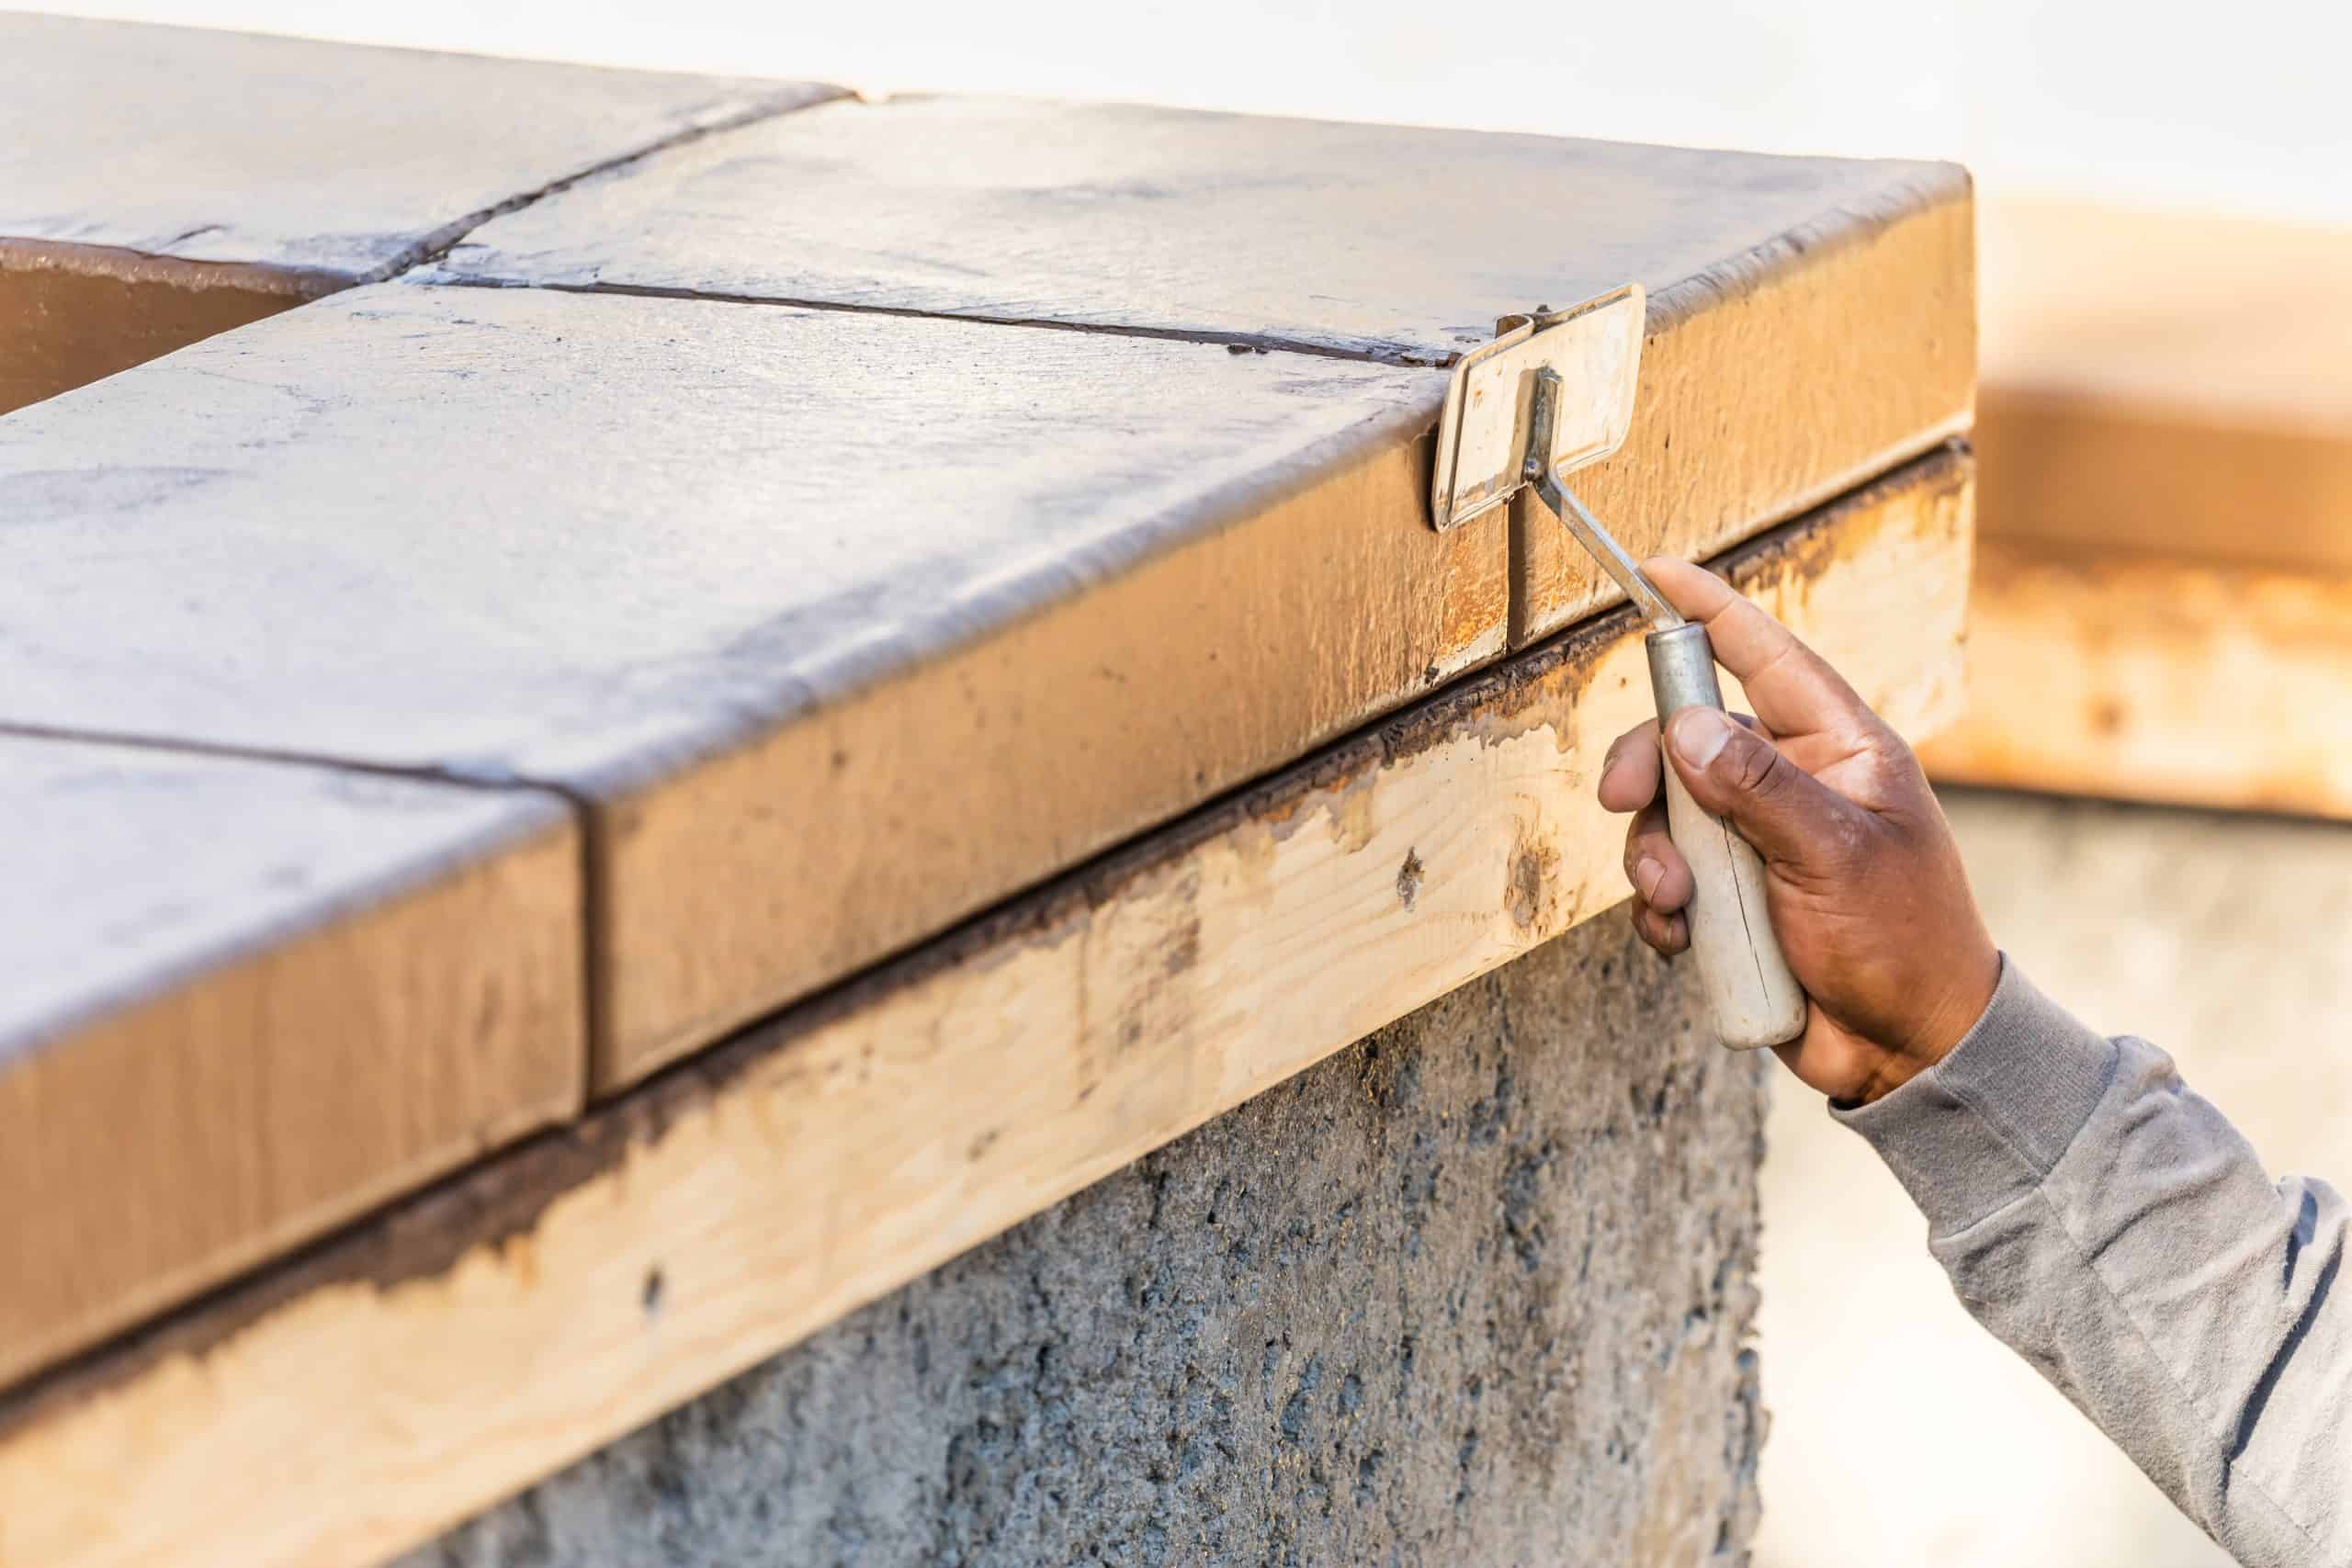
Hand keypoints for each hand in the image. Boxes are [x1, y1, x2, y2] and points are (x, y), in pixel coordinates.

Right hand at [1597, 558, 1998, 1103]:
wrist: (1909, 1053)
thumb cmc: (1904, 945)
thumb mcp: (1835, 857)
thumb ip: (1759, 788)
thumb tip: (1687, 726)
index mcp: (1840, 750)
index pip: (1766, 656)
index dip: (1708, 612)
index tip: (1654, 572)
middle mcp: (1795, 785)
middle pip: (1689, 738)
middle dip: (1648, 770)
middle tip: (1622, 801)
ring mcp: (1760, 843)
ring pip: (1667, 815)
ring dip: (1655, 859)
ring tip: (1678, 906)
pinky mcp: (1733, 899)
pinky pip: (1667, 881)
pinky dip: (1661, 910)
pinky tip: (1683, 940)